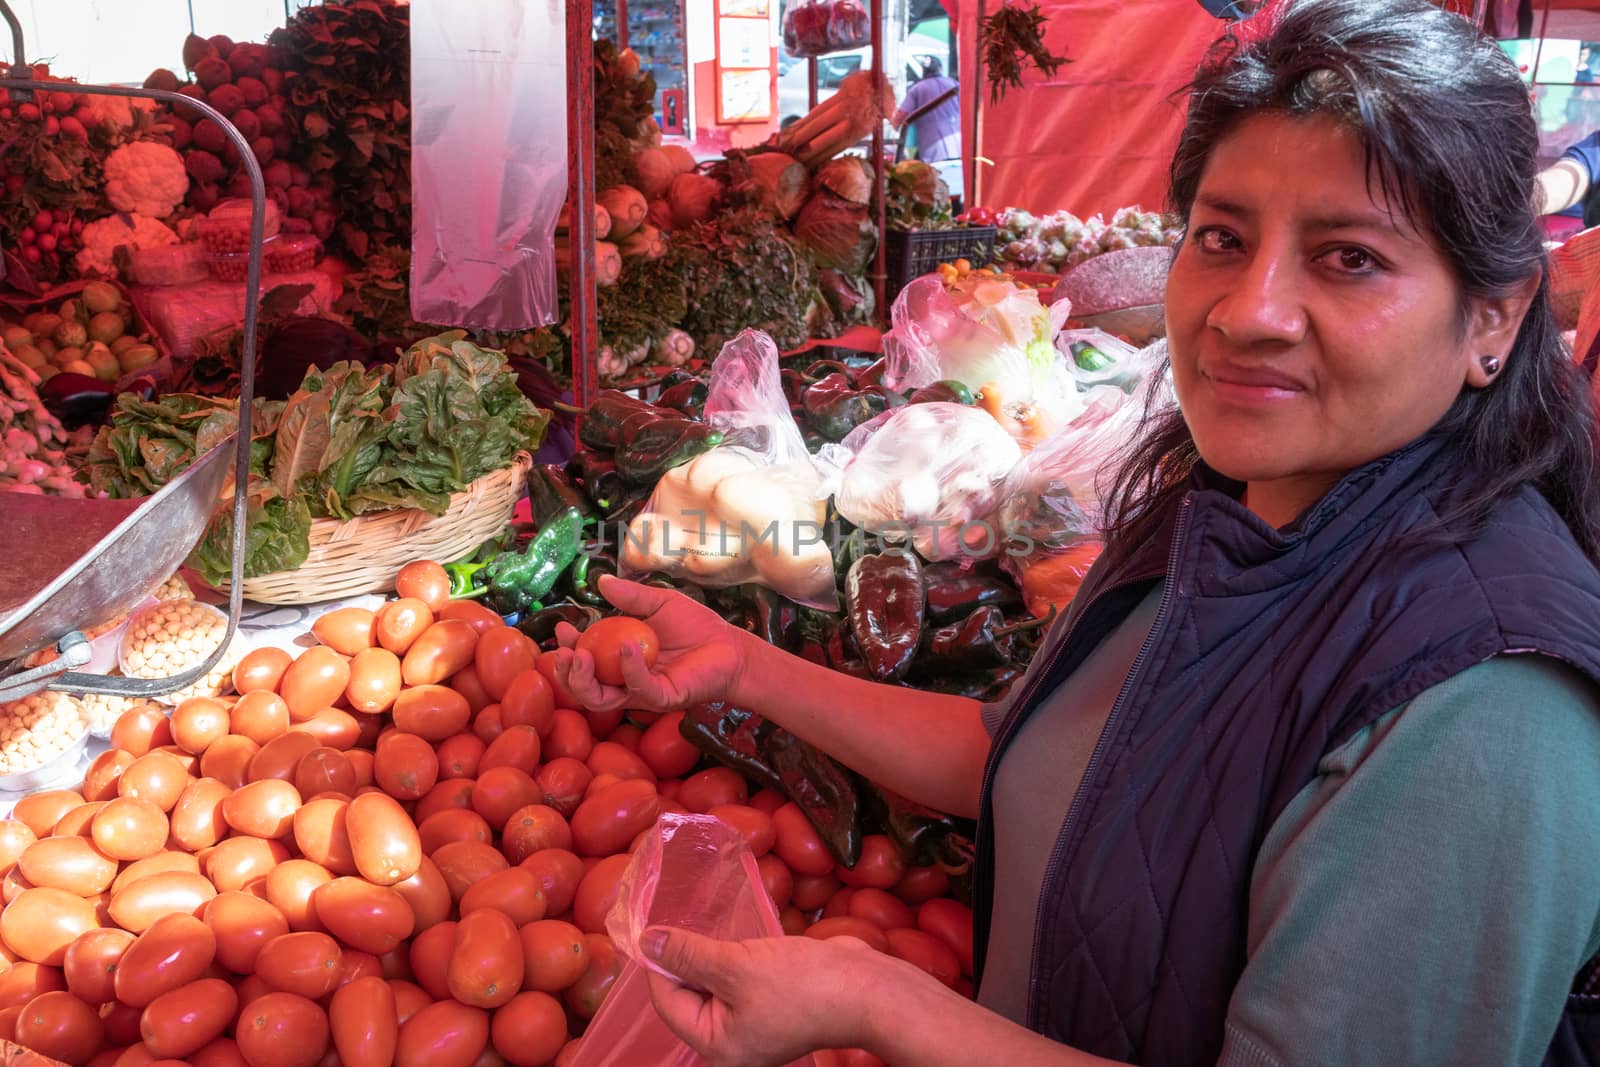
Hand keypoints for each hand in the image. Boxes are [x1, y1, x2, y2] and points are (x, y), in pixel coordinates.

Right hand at [553, 575, 752, 712]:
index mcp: (620, 661)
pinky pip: (638, 689)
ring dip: (584, 680)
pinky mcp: (663, 697)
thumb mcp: (659, 604)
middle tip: (564, 652)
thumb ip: (631, 596)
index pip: (586, 662)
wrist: (731, 646)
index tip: (562, 628)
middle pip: (585, 688)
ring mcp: (643, 692)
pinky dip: (629, 668)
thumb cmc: (697, 627)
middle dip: (566, 673)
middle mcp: (626, 681)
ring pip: (601, 700)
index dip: (569, 649)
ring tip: (580, 657)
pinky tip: (626, 646)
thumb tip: (601, 580)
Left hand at [642, 926, 883, 1066]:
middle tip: (681, 915)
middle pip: (690, 994)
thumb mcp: (735, 966)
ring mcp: (753, 1024)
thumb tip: (646, 941)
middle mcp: (732, 1042)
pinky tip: (733, 933)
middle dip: (685, 956)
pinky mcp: (772, 1004)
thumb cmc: (801, 986)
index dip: (659, 961)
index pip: (668, 1001)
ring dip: (710, 953)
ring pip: (715, 983)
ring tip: (706, 921)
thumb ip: (688, 954)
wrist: (867, 990)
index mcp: (717, 1046)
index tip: (655, 922)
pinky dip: (733, 957)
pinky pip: (739, 979)